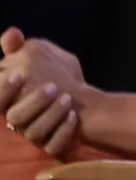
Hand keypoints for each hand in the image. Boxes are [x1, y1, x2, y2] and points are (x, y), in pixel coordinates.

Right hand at [0, 29, 78, 156]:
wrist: (83, 100)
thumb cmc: (53, 77)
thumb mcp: (38, 58)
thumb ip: (20, 48)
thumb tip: (11, 32)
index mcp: (11, 102)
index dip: (3, 89)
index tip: (18, 74)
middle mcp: (20, 121)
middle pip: (15, 117)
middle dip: (33, 101)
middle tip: (53, 87)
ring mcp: (36, 135)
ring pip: (34, 133)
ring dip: (51, 115)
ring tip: (67, 99)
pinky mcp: (53, 145)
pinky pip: (53, 146)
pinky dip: (63, 132)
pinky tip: (73, 117)